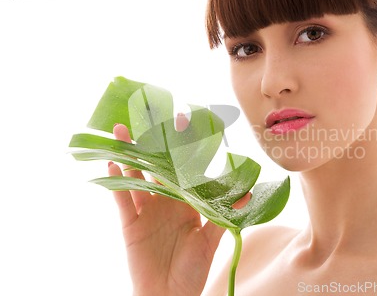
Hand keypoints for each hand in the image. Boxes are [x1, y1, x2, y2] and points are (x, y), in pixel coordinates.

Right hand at [108, 115, 228, 295]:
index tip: (184, 119)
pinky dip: (116, 182)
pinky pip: (121, 199)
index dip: (184, 145)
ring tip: (122, 132)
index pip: (185, 166)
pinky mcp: (131, 223)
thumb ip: (224, 214)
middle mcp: (166, 200)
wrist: (169, 295)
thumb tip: (247, 192)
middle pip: (158, 166)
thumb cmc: (193, 269)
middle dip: (153, 142)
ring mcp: (147, 209)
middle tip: (149, 115)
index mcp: (187, 200)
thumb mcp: (211, 240)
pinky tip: (113, 164)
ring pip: (136, 176)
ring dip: (129, 155)